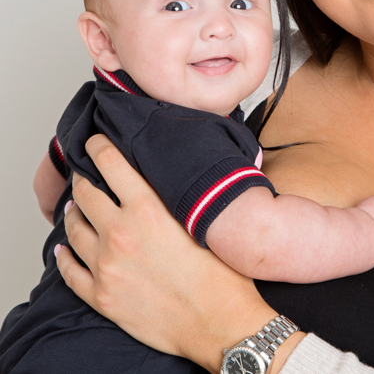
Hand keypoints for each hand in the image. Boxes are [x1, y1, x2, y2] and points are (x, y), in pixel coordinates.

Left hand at [56, 134, 301, 371]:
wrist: (217, 322)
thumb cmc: (219, 273)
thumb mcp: (199, 221)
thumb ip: (174, 200)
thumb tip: (162, 182)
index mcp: (147, 210)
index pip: (112, 165)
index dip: (99, 148)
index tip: (94, 142)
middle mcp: (120, 234)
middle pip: (86, 195)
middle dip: (83, 181)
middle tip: (84, 175)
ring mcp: (106, 267)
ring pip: (73, 230)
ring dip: (73, 215)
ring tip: (75, 208)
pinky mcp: (102, 297)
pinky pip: (69, 271)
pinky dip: (63, 256)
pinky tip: (63, 249)